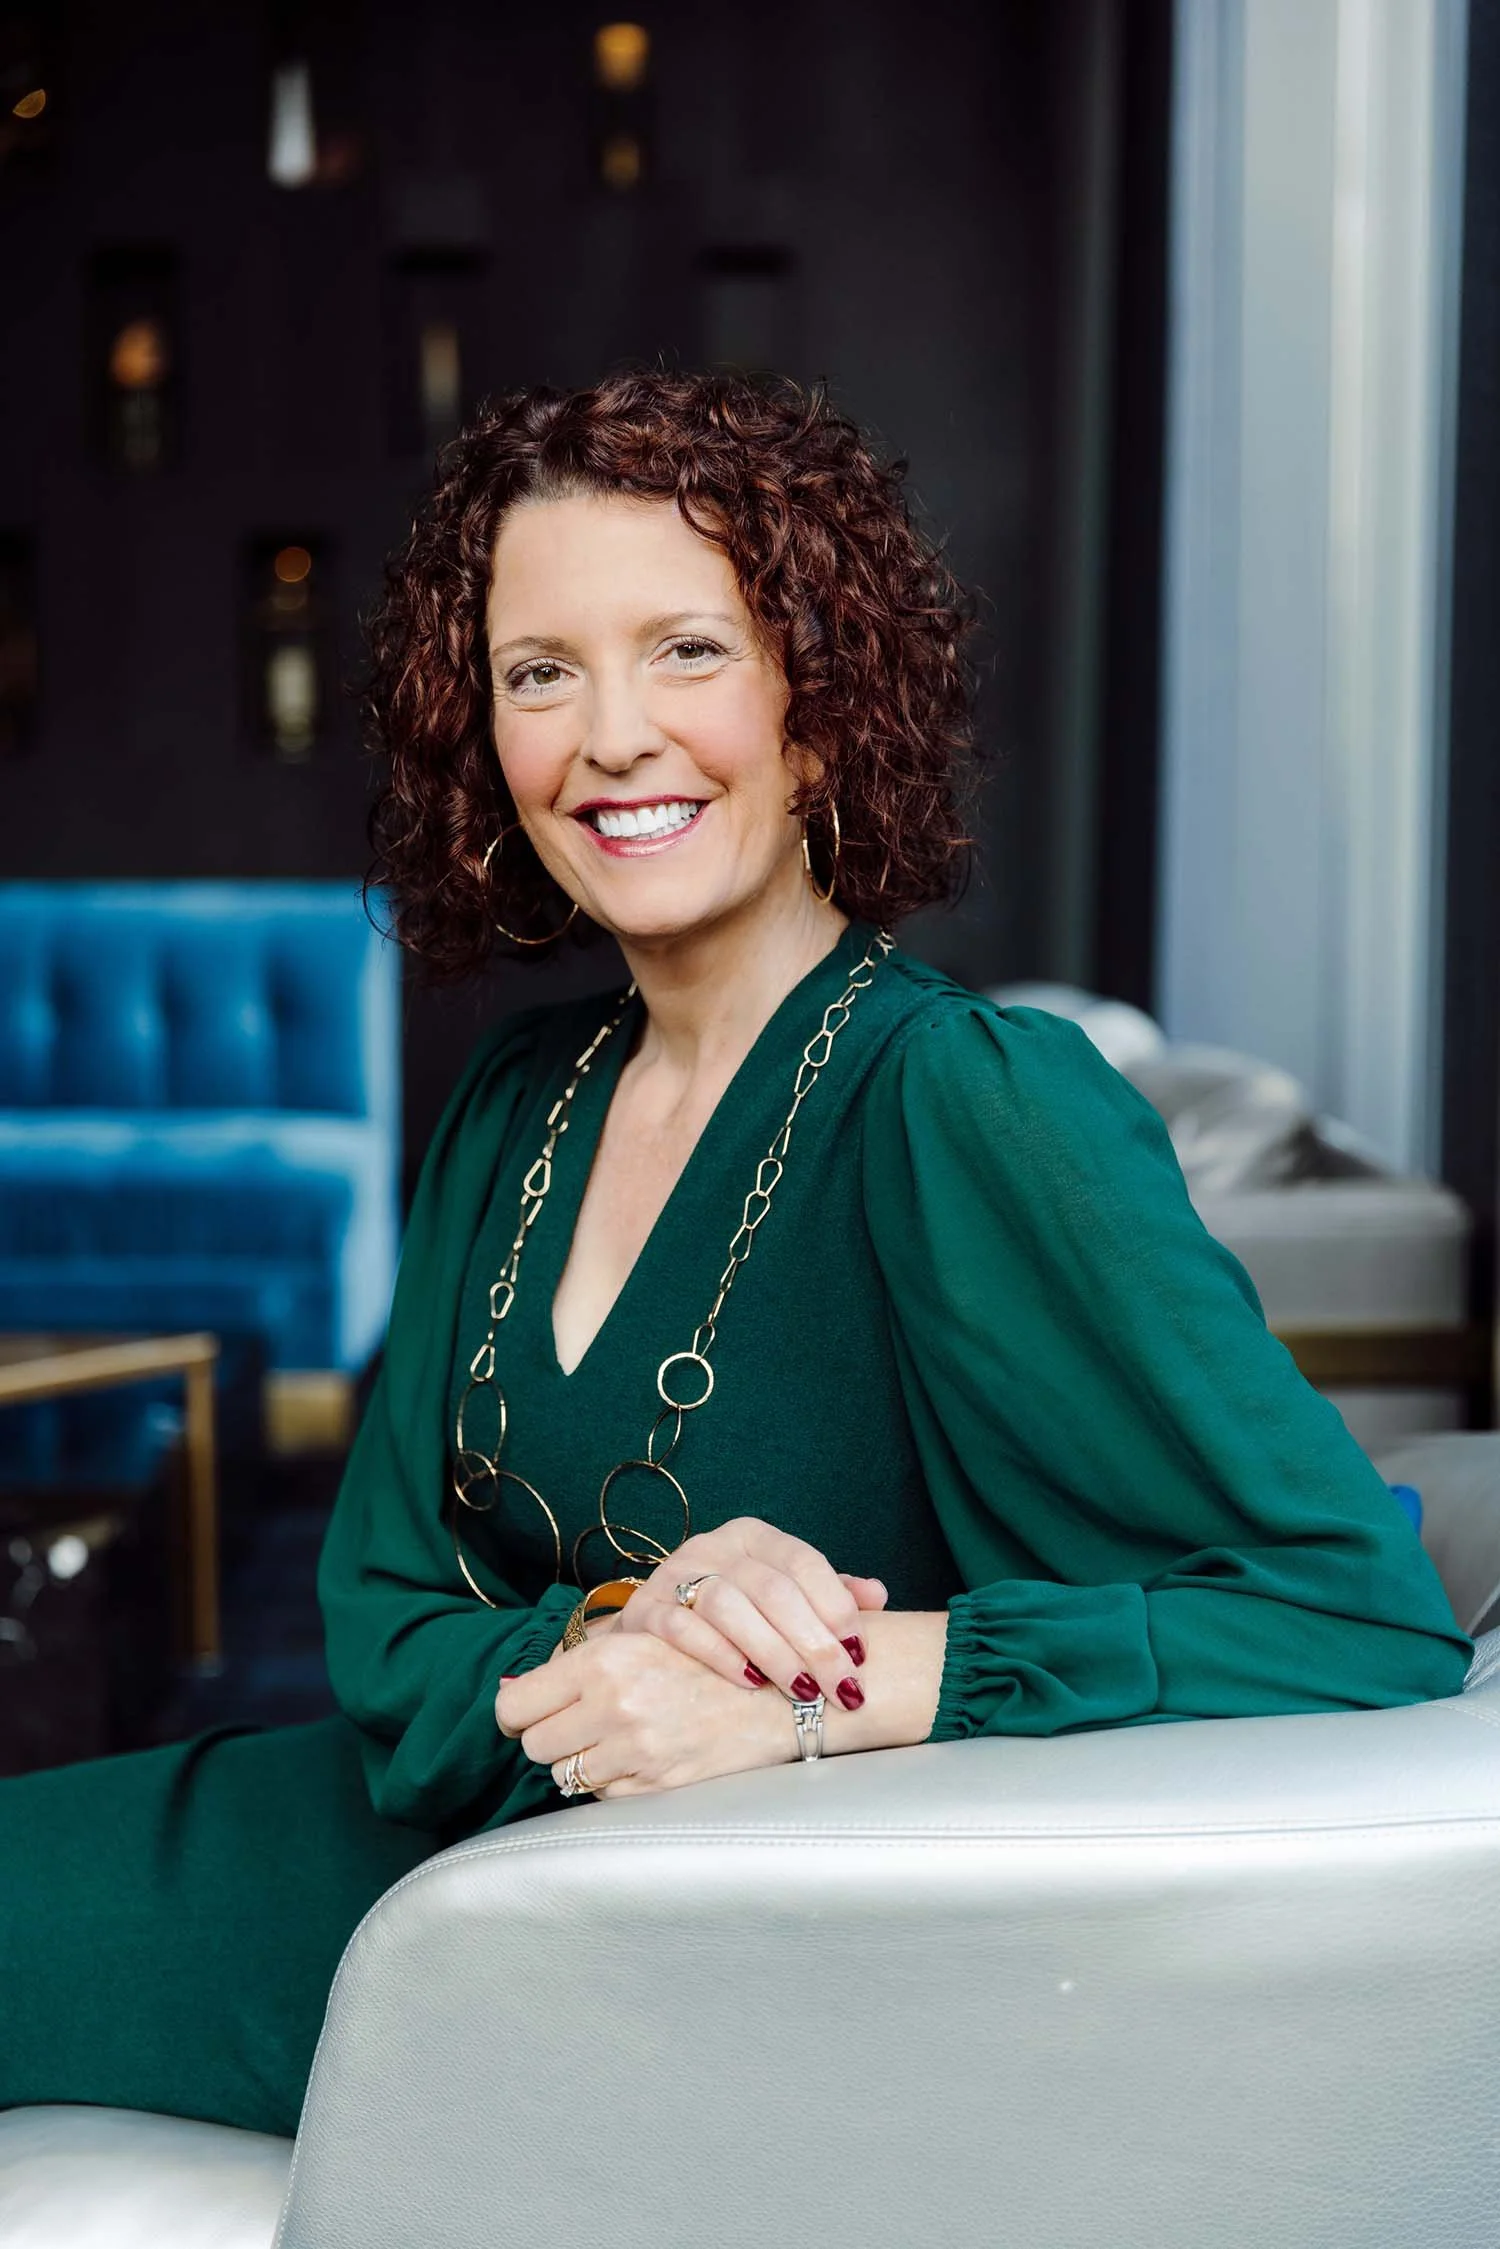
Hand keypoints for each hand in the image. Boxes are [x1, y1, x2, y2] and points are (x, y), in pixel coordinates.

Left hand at [495, 1630, 796, 1797]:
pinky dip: (616, 1782)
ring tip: (621, 1739)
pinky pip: (604, 1796)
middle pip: (534, 1746)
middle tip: (584, 1726)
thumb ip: (580, 1664)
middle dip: (553, 1739)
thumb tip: (512, 1694)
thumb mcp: (644, 1640)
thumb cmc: (710, 1661)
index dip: (516, 1715)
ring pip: (565, 1776)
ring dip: (584, 1763)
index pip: (515, 1706)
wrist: (780, 1696)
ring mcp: (635, 1752)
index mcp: (605, 1660)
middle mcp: (613, 1705)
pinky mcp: (656, 1789)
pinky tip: (646, 1757)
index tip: (526, 1717)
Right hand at [612, 1515, 887, 1709]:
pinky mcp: (645, 1609)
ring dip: (773, 1652)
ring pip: (729, 1606)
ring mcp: (675, 1574)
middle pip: (773, 1590)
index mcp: (754, 1536)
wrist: (652, 1623)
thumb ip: (827, 1593)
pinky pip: (683, 1627)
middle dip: (815, 1644)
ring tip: (802, 1691)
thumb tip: (878, 1595)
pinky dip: (720, 1655)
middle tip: (842, 1689)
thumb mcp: (780, 1593)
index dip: (836, 1608)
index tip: (861, 1654)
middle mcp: (714, 1546)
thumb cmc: (733, 1613)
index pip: (804, 1562)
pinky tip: (750, 1682)